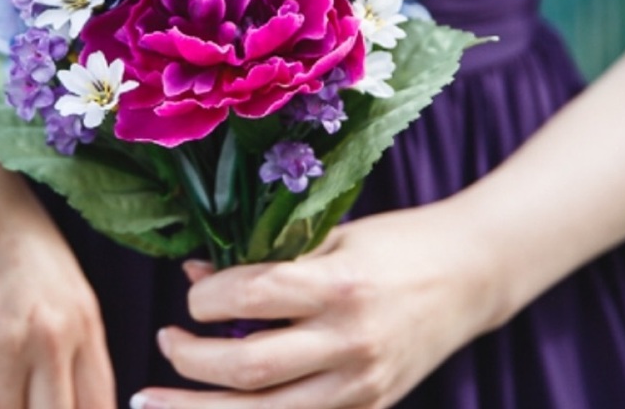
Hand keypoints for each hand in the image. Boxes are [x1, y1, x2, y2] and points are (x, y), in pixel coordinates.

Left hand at [132, 202, 498, 408]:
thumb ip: (268, 256)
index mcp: (341, 285)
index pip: (254, 296)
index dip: (207, 298)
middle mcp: (350, 342)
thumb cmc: (396, 243)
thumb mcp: (332, 233)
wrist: (469, 275)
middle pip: (249, 370)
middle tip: (162, 341)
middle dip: (190, 362)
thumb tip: (196, 272)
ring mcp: (361, 385)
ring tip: (155, 398)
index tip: (190, 294)